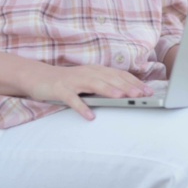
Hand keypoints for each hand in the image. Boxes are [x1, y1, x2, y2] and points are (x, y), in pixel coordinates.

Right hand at [27, 64, 152, 120]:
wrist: (39, 77)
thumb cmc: (67, 82)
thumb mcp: (88, 81)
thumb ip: (104, 85)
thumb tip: (127, 94)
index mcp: (96, 70)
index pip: (119, 75)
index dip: (134, 82)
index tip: (148, 91)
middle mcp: (87, 73)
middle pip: (110, 78)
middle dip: (127, 86)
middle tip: (142, 94)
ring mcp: (74, 81)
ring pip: (94, 84)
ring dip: (109, 91)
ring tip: (122, 98)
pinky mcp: (61, 89)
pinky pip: (73, 99)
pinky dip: (82, 108)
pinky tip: (90, 116)